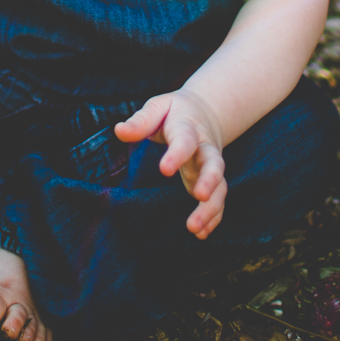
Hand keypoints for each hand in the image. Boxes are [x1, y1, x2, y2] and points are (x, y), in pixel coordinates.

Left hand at [114, 90, 226, 238]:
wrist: (205, 112)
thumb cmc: (174, 112)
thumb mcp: (158, 107)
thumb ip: (141, 120)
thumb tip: (119, 131)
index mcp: (189, 128)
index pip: (185, 140)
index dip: (177, 154)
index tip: (164, 169)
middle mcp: (205, 148)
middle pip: (215, 164)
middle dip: (210, 180)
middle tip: (200, 196)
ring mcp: (210, 167)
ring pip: (220, 187)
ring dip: (211, 208)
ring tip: (195, 228)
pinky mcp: (210, 181)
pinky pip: (218, 199)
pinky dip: (214, 217)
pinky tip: (201, 233)